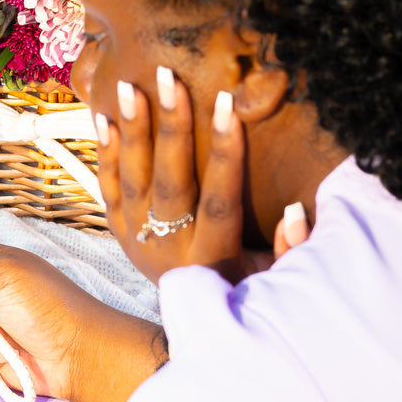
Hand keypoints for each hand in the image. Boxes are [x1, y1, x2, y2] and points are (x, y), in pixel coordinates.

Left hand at [95, 67, 307, 284]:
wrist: (188, 323)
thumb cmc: (241, 290)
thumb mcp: (270, 282)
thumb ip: (287, 251)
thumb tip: (297, 211)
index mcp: (210, 259)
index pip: (220, 200)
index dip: (226, 154)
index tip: (230, 106)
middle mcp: (169, 250)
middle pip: (169, 182)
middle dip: (170, 128)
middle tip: (170, 78)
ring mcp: (138, 241)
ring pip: (132, 181)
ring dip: (131, 131)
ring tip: (129, 85)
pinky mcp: (119, 233)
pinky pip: (108, 189)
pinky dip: (105, 154)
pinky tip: (104, 117)